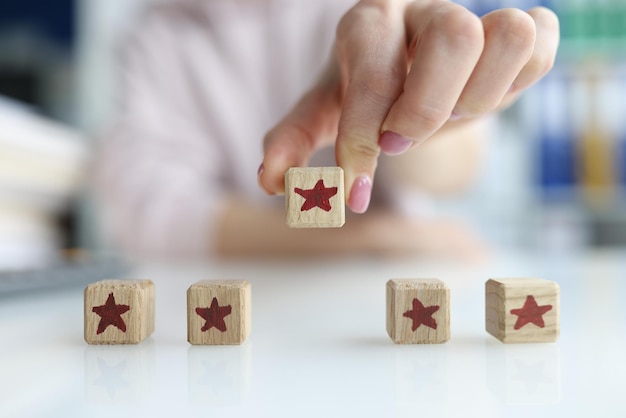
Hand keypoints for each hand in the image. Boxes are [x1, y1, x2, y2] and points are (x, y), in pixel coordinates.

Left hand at [258, 0, 558, 212]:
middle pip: (455, 36)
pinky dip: (520, 80)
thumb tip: (272, 180)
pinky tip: (481, 100)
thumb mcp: (324, 111)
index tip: (353, 187)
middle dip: (429, 109)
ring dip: (479, 98)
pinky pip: (543, 42)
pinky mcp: (518, 30)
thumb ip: (292, 139)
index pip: (374, 71)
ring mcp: (475, 15)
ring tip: (448, 116)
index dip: (364, 137)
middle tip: (400, 142)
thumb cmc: (364, 93)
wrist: (408, 73)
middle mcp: (423, 10)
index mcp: (367, 23)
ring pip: (510, 34)